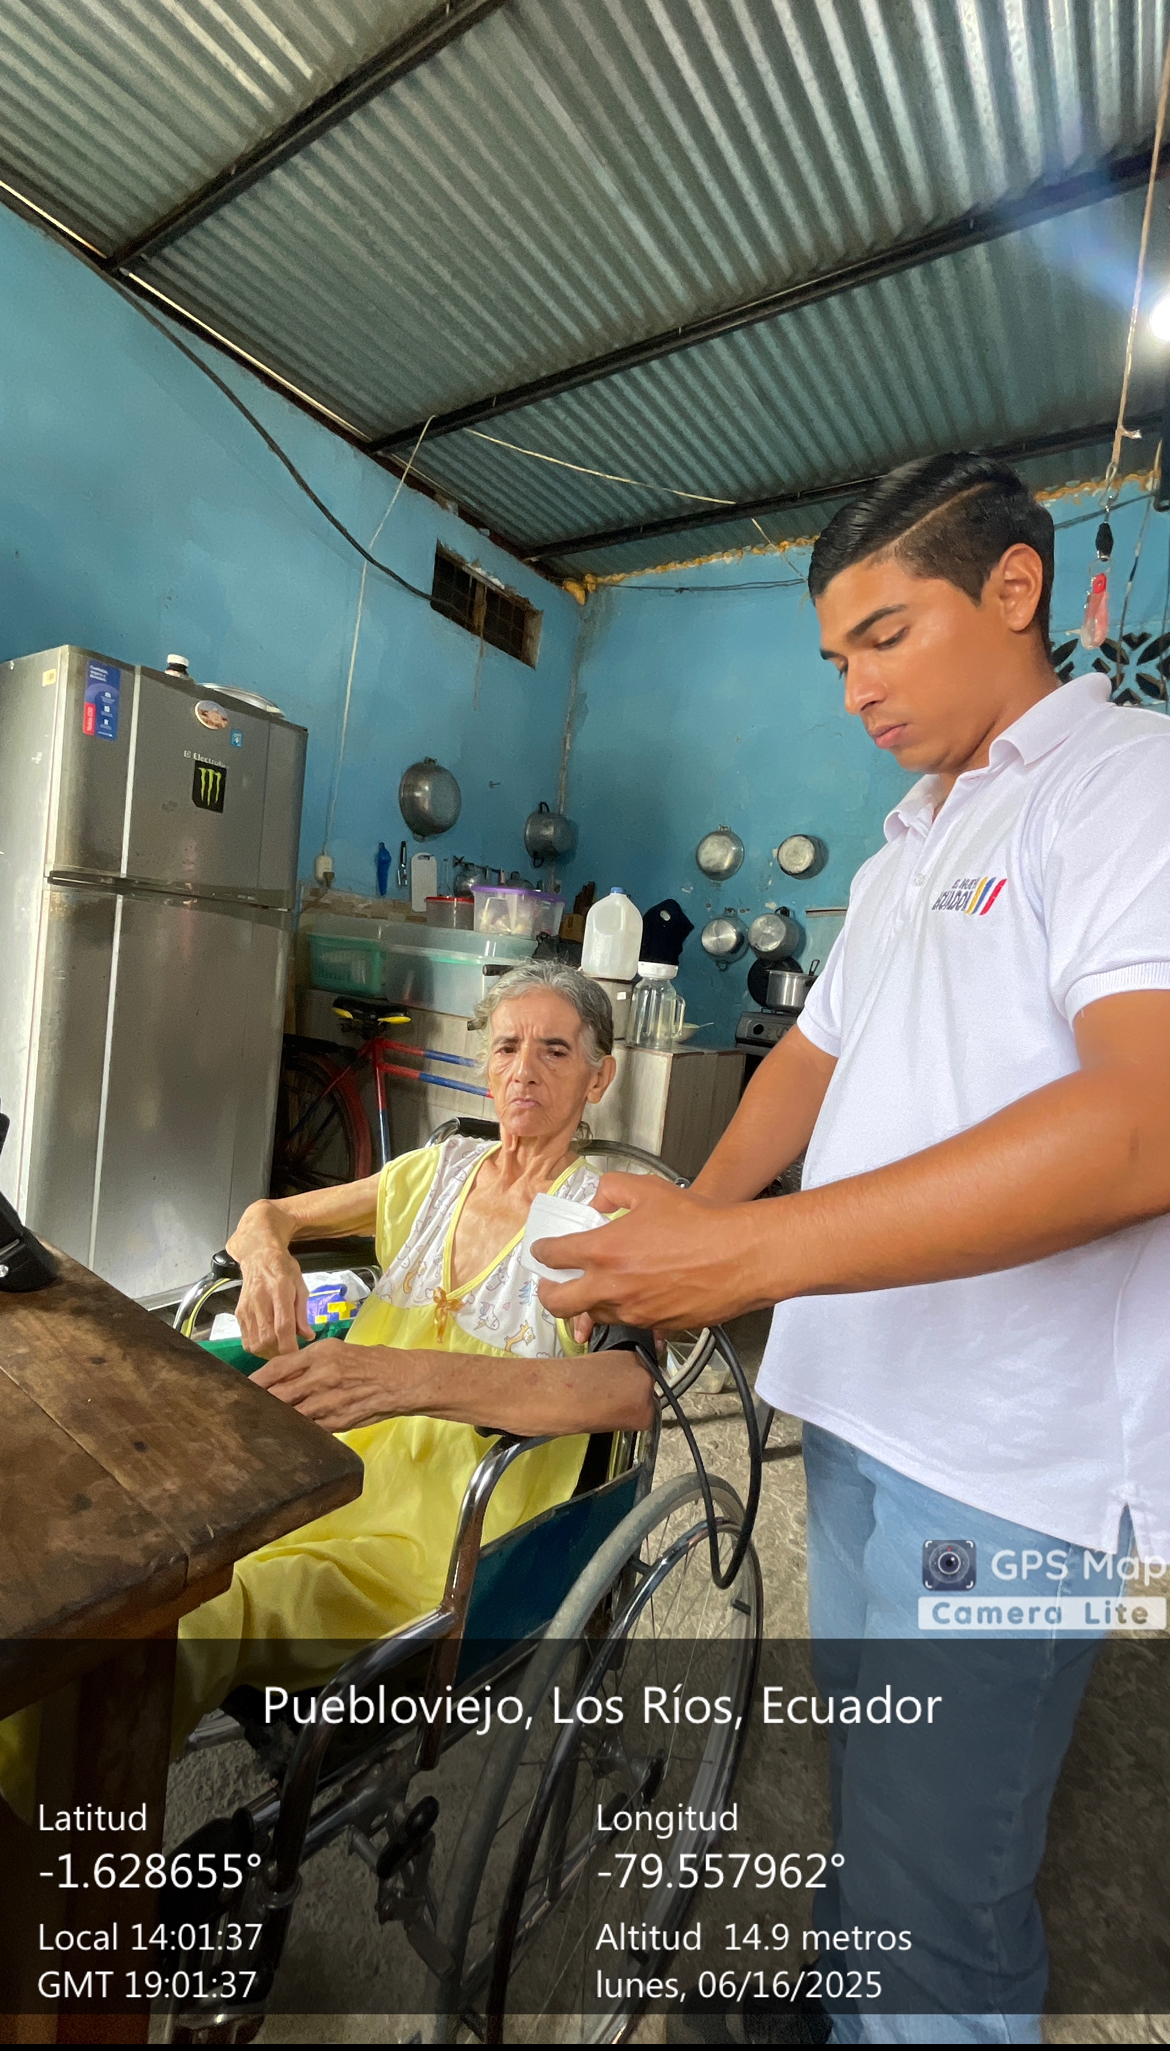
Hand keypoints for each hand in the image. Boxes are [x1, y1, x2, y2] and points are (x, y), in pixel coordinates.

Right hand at [228, 1203, 310, 1357]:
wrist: (258, 1255)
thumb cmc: (283, 1268)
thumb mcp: (300, 1285)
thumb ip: (302, 1313)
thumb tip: (308, 1336)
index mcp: (279, 1290)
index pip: (283, 1326)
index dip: (291, 1346)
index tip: (299, 1354)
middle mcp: (260, 1300)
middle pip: (267, 1339)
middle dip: (281, 1352)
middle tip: (291, 1351)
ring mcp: (247, 1308)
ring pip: (255, 1344)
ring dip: (269, 1353)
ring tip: (279, 1347)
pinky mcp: (239, 1314)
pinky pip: (246, 1341)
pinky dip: (258, 1347)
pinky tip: (268, 1342)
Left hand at [250, 1338, 408, 1432]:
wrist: (400, 1380)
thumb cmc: (367, 1363)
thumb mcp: (336, 1351)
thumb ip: (306, 1363)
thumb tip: (276, 1377)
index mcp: (320, 1354)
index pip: (276, 1368)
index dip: (255, 1381)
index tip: (241, 1389)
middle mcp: (322, 1376)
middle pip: (278, 1394)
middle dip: (260, 1404)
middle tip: (246, 1411)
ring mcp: (329, 1401)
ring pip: (291, 1415)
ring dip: (276, 1420)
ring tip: (263, 1424)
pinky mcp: (337, 1421)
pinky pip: (309, 1429)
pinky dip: (297, 1431)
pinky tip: (288, 1433)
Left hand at [534, 1172, 770, 1328]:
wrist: (741, 1256)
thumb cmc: (700, 1222)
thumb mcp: (649, 1189)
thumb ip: (612, 1189)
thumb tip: (597, 1200)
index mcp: (604, 1251)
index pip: (552, 1256)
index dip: (542, 1252)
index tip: (543, 1251)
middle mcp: (612, 1287)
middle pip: (558, 1303)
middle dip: (548, 1293)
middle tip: (551, 1284)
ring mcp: (633, 1311)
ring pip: (594, 1315)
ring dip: (588, 1302)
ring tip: (596, 1288)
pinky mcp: (656, 1325)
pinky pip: (630, 1321)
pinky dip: (625, 1310)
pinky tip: (638, 1293)